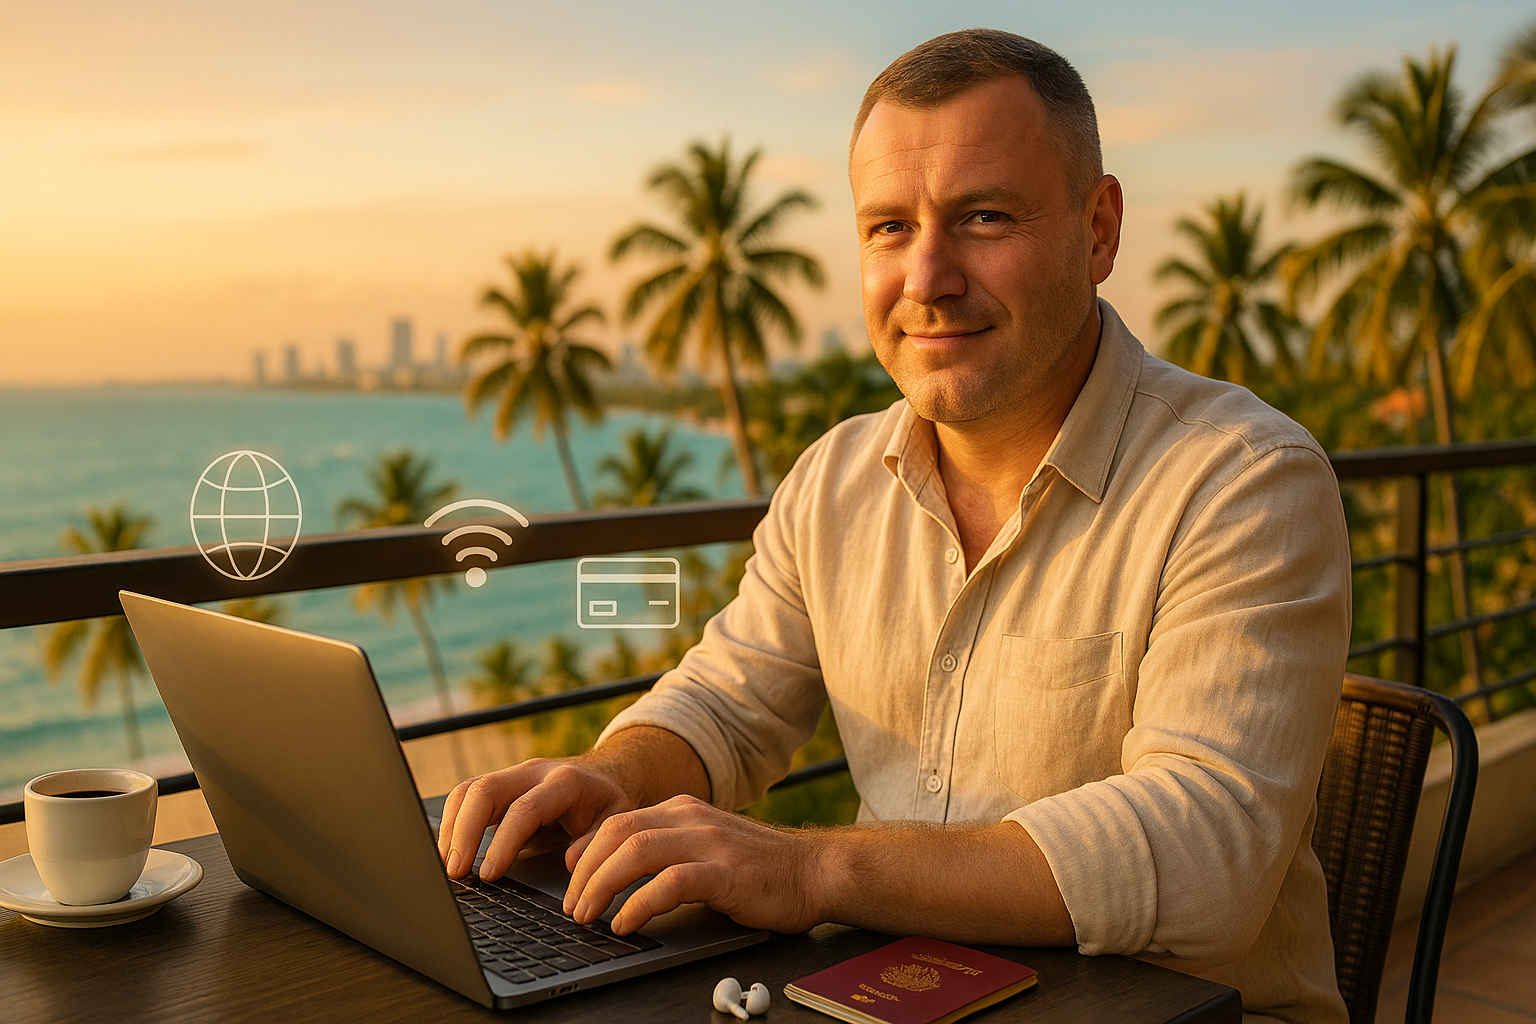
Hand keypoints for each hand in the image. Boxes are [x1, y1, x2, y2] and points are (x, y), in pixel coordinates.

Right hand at [437, 757, 634, 881]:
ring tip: (447, 865)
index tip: (489, 875)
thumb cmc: (605, 804)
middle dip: (464, 832)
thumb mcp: (616, 821)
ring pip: (469, 790)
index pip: (525, 809)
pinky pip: (466, 795)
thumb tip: (572, 862)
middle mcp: (533, 772)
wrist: (602, 775)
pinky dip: (452, 822)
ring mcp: (513, 775)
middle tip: (455, 871)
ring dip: (451, 827)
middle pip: (486, 790)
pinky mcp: (499, 784)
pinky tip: (449, 850)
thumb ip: (597, 841)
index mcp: (565, 782)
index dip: (503, 842)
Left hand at [563, 794, 822, 935]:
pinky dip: (638, 904)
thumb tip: (616, 872)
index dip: (584, 850)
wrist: (818, 871)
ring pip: (635, 851)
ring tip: (587, 915)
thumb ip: (668, 851)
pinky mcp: (725, 871)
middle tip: (571, 906)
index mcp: (683, 810)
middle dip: (584, 871)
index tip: (569, 878)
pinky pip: (670, 883)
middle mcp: (691, 817)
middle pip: (617, 832)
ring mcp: (709, 841)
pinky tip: (626, 924)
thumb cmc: (761, 869)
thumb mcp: (706, 847)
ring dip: (601, 885)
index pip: (617, 821)